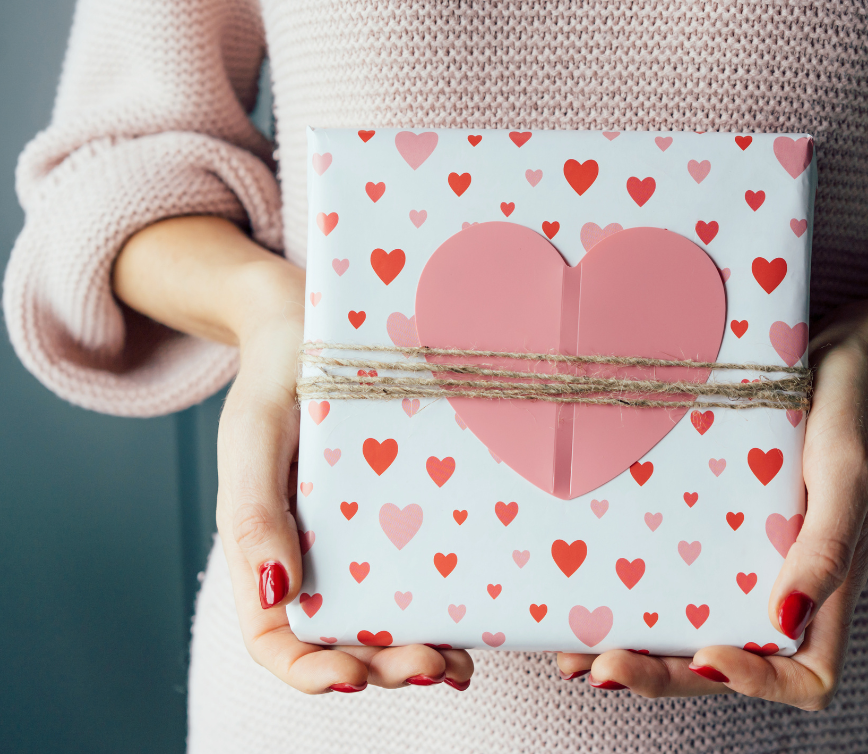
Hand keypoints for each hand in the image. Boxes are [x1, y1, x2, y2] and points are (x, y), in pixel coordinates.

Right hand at [216, 308, 474, 693]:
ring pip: (391, 618)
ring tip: (460, 662)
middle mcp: (319, 558)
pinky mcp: (408, 516)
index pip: (278, 639)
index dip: (311, 672)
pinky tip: (482, 618)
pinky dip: (451, 604)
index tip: (353, 676)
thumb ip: (254, 515)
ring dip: (421, 650)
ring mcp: (366, 541)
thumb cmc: (272, 381)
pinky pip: (429, 568)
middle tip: (433, 667)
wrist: (314, 323)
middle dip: (386, 666)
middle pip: (346, 642)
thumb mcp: (254, 438)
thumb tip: (278, 597)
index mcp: (268, 552)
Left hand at [555, 296, 867, 705]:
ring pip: (692, 634)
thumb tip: (784, 621)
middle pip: (727, 668)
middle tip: (601, 669)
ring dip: (637, 654)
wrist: (834, 356)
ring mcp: (745, 565)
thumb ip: (827, 548)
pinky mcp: (712, 534)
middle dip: (664, 676)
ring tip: (574, 657)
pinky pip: (673, 582)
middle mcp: (783, 589)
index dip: (756, 684)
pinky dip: (631, 602)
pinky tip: (584, 601)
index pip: (804, 676)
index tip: (706, 654)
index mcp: (828, 589)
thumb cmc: (854, 411)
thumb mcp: (848, 473)